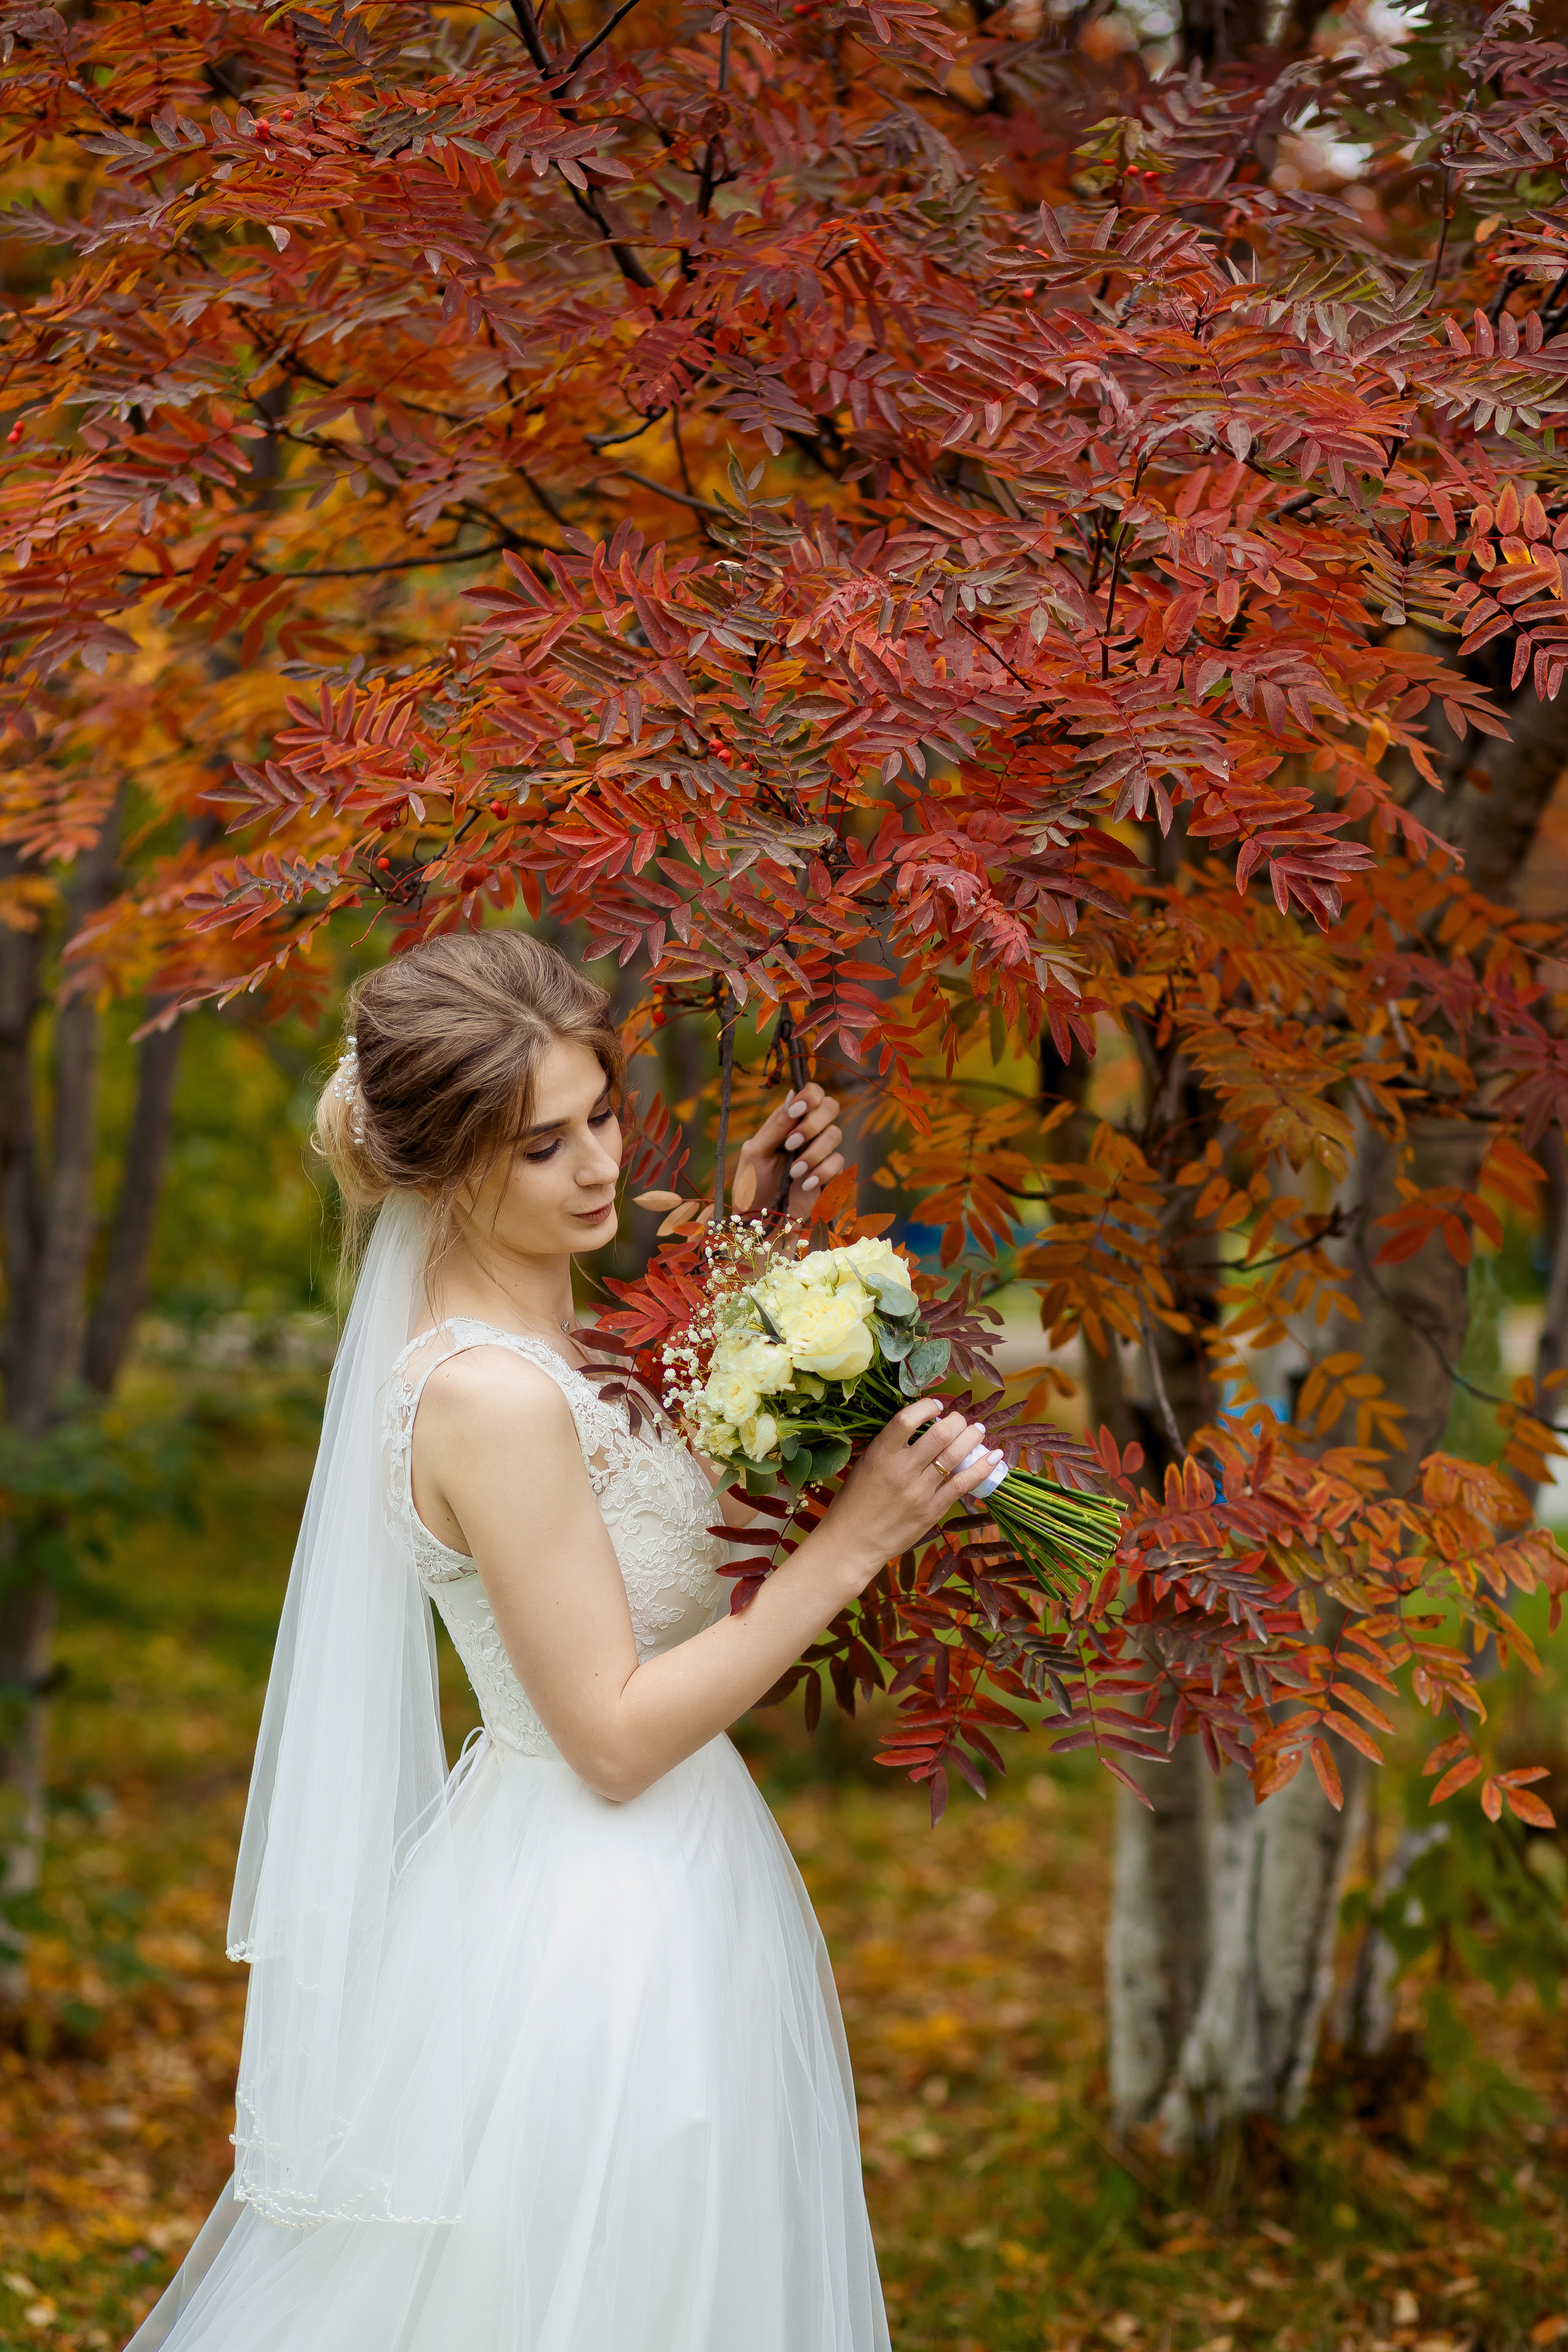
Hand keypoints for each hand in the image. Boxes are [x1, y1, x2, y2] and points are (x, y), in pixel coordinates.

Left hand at [732, 1080, 844, 1218]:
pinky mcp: (830, 1174)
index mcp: (789, 1121)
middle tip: (792, 1143)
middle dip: (813, 1124)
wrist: (760, 1221)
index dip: (809, 1096)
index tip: (795, 1112)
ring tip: (793, 1173)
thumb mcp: (756, 1152)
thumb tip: (792, 1094)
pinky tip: (804, 1184)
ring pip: (835, 1134)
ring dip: (813, 1153)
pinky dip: (822, 1172)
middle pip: (830, 1107)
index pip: (812, 1093)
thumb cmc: (752, 1184)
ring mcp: (821, 1152)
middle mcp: (808, 1132)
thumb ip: (775, 1126)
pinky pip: (839, 1162)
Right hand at [816, 1402, 1003, 1590]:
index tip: (937, 1404)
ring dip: (972, 1438)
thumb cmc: (854, 1502)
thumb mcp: (864, 1465)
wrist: (852, 1543)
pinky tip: (993, 1457)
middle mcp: (902, 1470)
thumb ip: (889, 1447)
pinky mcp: (932, 1511)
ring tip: (978, 1431)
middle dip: (957, 1420)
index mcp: (880, 1455)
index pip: (907, 1419)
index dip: (927, 1406)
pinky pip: (962, 1484)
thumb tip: (919, 1425)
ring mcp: (919, 1492)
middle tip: (961, 1419)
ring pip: (955, 1455)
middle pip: (940, 1434)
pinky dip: (981, 1468)